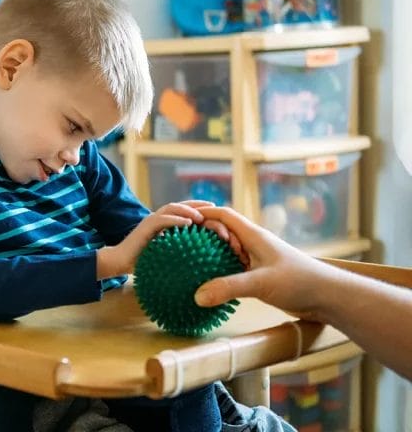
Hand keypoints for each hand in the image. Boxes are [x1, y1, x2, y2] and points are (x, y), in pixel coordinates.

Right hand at [97, 200, 224, 278]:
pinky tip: (189, 223)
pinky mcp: (145, 226)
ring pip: (173, 208)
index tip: (218, 214)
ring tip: (202, 216)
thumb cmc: (142, 262)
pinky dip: (176, 219)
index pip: (186, 212)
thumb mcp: (166, 255)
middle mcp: (159, 218)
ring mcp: (151, 220)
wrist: (120, 262)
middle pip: (182, 205)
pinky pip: (163, 219)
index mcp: (166, 224)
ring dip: (188, 210)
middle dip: (199, 206)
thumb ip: (179, 252)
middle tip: (215, 209)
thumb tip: (201, 261)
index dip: (201, 210)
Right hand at [193, 206, 337, 318]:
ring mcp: (258, 260)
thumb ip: (229, 288)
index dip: (203, 214)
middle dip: (204, 236)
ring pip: (228, 251)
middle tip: (185, 247)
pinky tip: (213, 285)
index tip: (183, 220)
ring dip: (213, 256)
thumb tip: (197, 296)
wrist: (329, 297)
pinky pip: (235, 268)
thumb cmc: (300, 282)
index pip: (224, 215)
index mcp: (254, 236)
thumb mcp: (261, 283)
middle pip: (223, 231)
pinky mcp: (261, 275)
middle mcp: (254, 244)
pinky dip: (222, 272)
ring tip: (193, 266)